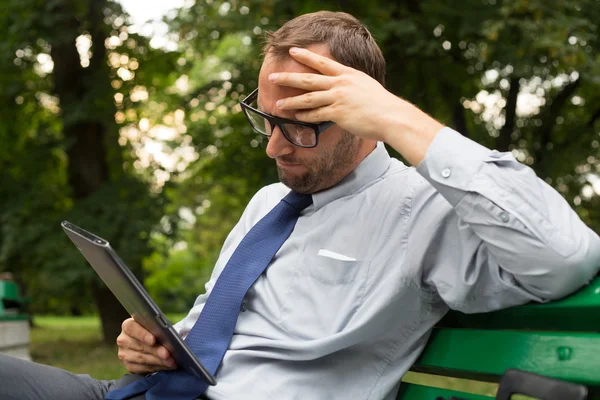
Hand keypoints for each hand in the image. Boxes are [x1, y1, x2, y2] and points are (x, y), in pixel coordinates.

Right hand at [116, 317, 176, 373]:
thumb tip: (168, 335)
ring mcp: (124, 354)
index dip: (143, 334)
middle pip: (140, 346)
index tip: (153, 340)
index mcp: (128, 325)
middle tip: (168, 354)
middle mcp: (123, 340)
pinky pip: (143, 368)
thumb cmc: (154, 330)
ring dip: (158, 361)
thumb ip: (157, 328)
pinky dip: (157, 367)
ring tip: (171, 361)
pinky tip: (167, 366)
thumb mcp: (154, 325)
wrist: (148, 341)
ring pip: (142, 359)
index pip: (132, 328)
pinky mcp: (129, 366)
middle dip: (155, 351)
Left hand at [269, 47, 443, 164]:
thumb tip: (343, 88)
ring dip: (291, 101)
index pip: (322, 62)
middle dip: (288, 77)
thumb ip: (351, 85)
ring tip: (278, 104)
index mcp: (347, 74)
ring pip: (308, 98)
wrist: (391, 116)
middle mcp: (340, 83)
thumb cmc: (381, 104)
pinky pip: (316, 115)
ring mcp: (338, 98)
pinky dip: (304, 117)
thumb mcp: (365, 86)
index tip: (292, 51)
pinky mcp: (338, 113)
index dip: (306, 56)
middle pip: (308, 79)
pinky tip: (296, 118)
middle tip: (273, 77)